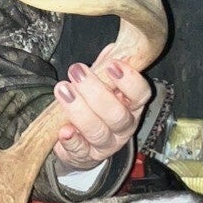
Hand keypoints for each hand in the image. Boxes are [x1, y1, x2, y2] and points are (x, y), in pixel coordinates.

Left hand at [52, 45, 149, 171]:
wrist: (84, 144)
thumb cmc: (95, 106)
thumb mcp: (104, 85)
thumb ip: (107, 67)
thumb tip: (114, 46)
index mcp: (132, 105)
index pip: (140, 94)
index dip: (129, 80)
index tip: (113, 66)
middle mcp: (123, 126)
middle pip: (116, 113)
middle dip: (95, 91)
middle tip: (76, 72)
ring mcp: (106, 144)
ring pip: (97, 131)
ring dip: (79, 110)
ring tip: (62, 90)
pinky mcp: (86, 156)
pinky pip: (80, 151)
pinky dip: (72, 140)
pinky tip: (63, 129)